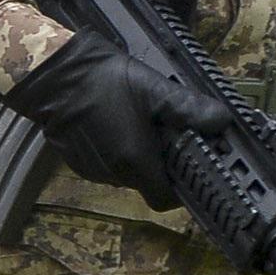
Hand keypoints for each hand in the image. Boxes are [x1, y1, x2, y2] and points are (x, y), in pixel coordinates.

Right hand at [3, 38, 203, 206]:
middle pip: (146, 183)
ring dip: (134, 157)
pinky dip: (112, 152)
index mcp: (135, 161)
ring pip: (124, 174)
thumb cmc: (105, 81)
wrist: (53, 75)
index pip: (164, 199)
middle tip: (162, 133)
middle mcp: (113, 174)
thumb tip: (223, 122)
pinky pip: (103, 166)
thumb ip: (190, 108)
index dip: (180, 189)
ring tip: (133, 123)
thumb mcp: (154, 88)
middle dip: (157, 164)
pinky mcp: (75, 161)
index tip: (187, 167)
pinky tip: (110, 124)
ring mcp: (91, 169)